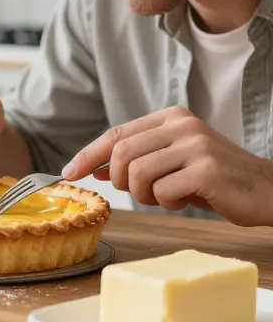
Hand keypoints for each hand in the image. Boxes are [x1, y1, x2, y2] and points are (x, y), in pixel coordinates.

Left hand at [63, 106, 272, 226]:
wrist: (266, 190)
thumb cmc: (214, 179)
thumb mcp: (171, 163)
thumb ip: (137, 160)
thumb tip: (94, 167)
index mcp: (171, 118)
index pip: (116, 134)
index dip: (88, 154)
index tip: (69, 172)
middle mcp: (182, 125)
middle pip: (121, 154)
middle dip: (120, 181)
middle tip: (139, 192)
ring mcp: (195, 145)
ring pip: (137, 174)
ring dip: (145, 195)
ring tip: (169, 196)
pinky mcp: (206, 169)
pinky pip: (162, 191)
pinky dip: (168, 203)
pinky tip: (188, 199)